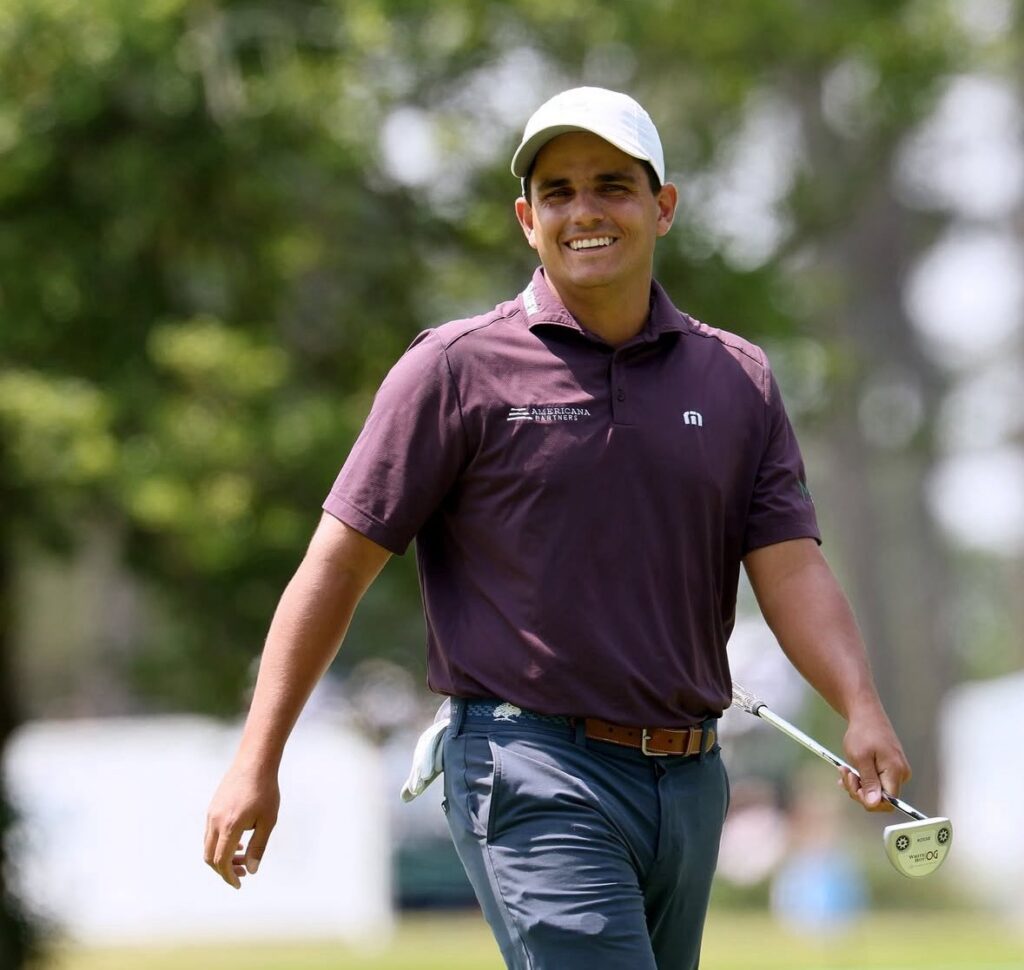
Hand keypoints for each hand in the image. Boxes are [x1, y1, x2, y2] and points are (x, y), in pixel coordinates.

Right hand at [204, 765, 279, 888]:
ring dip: (222, 856)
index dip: (228, 877)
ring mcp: (211, 813)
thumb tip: (251, 871)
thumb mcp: (268, 821)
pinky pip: (210, 832)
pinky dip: (220, 843)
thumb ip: (258, 847)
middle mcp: (215, 821)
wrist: (255, 762)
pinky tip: (238, 841)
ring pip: (208, 845)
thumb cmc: (265, 790)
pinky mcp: (213, 806)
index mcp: (229, 827)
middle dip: (224, 870)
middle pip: (210, 857)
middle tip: (242, 873)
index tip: (239, 884)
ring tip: (242, 858)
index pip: (221, 862)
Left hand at [838, 713, 911, 811]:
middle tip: (845, 773)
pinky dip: (861, 779)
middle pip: (880, 799)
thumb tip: (875, 804)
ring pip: (875, 791)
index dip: (868, 800)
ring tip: (844, 769)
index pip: (887, 802)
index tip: (853, 785)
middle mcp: (901, 775)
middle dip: (859, 790)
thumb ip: (869, 782)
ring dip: (857, 784)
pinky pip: (875, 782)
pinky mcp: (889, 770)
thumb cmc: (862, 733)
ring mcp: (896, 772)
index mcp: (896, 772)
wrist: (866, 715)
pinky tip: (849, 772)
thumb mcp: (860, 758)